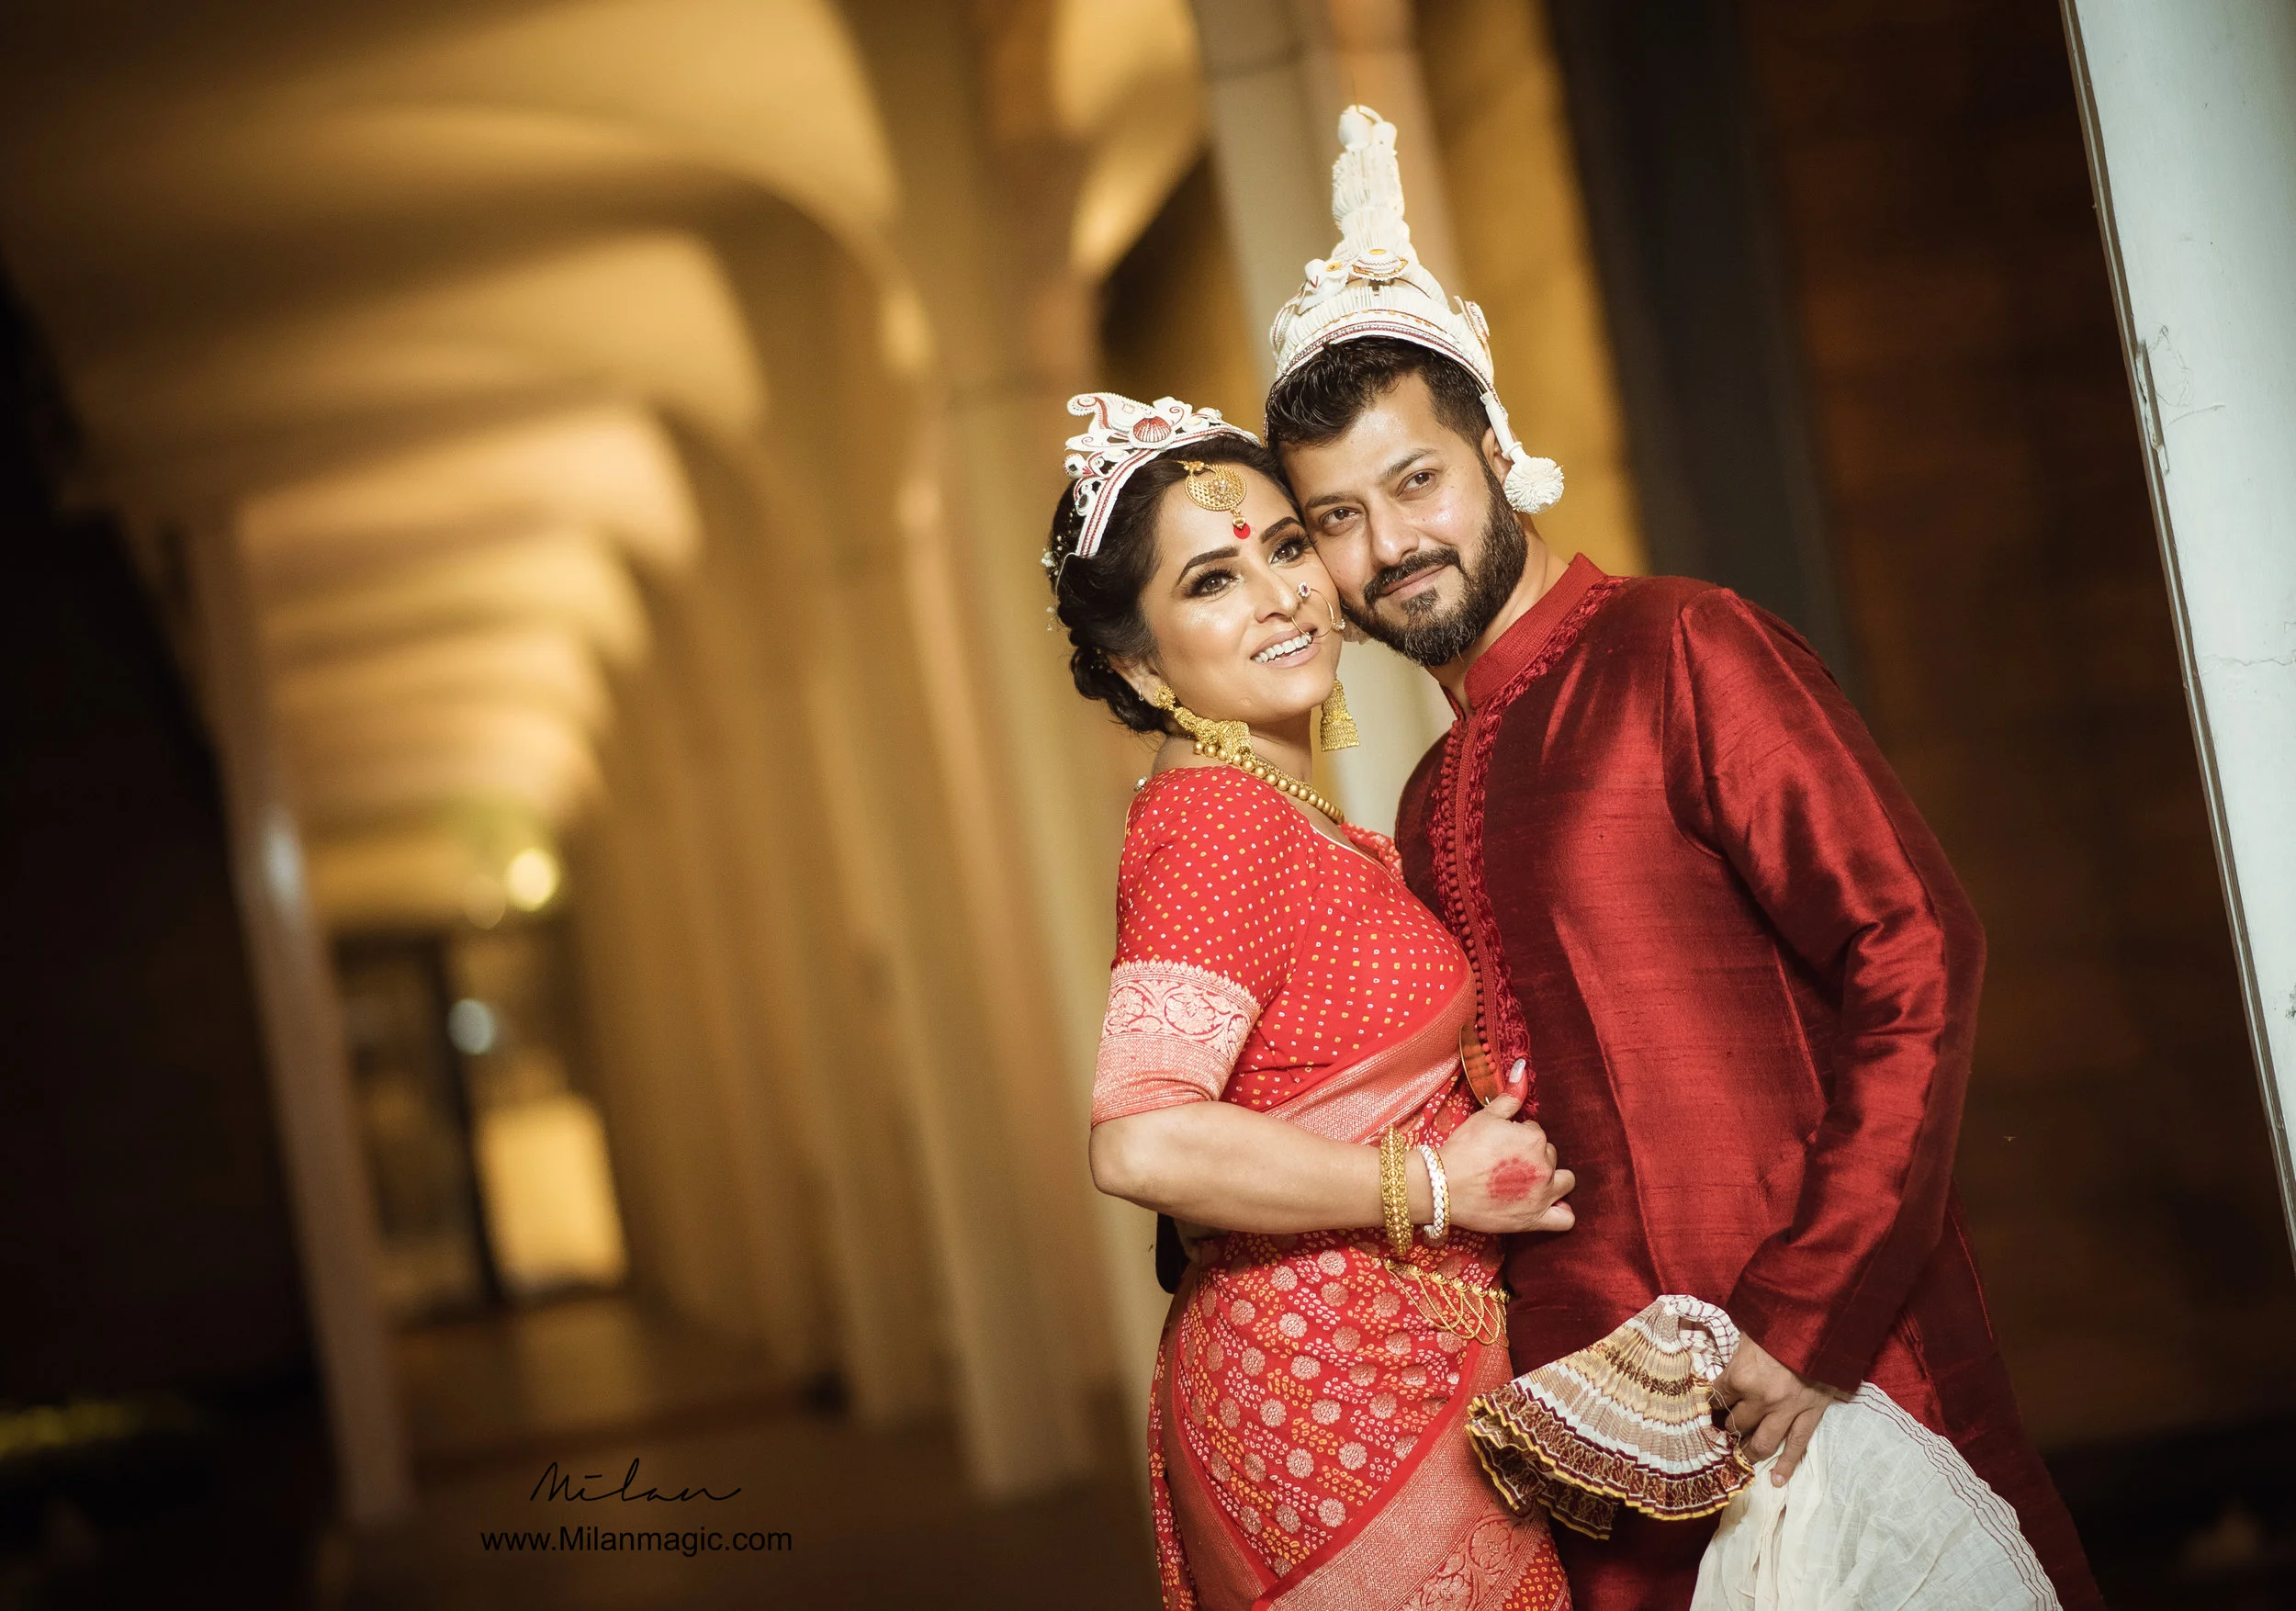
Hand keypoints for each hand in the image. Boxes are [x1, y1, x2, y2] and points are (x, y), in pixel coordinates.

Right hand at [1442, 1060, 1574, 1234]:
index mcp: (1535, 1138)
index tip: (1502, 1145)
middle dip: (1534, 1157)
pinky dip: (1562, 1213)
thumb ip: (1510, 1096)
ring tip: (1529, 1181)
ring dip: (1552, 1179)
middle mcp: (1544, 1165)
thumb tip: (1523, 1070)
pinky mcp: (1535, 1218)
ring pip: (1564, 1182)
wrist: (1443, 1185)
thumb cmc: (1463, 1149)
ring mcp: (1542, 1194)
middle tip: (1508, 1163)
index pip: (1537, 1133)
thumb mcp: (1485, 1117)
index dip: (1519, 1137)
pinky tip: (1552, 1205)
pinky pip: (1565, 1219)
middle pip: (1549, 1155)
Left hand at [1711, 1333, 1845, 1484]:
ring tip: (1740, 1460)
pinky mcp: (1811, 1415)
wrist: (1825, 1324)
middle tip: (1720, 1437)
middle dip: (1727, 1430)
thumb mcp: (1750, 1331)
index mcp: (1741, 1376)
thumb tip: (1727, 1359)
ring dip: (1749, 1452)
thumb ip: (1738, 1352)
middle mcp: (1761, 1399)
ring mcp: (1787, 1411)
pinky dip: (1787, 1465)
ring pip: (1763, 1442)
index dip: (1710, 1403)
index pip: (1717, 1396)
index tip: (1707, 1409)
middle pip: (1737, 1423)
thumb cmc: (1782, 1323)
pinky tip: (1775, 1480)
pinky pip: (1798, 1445)